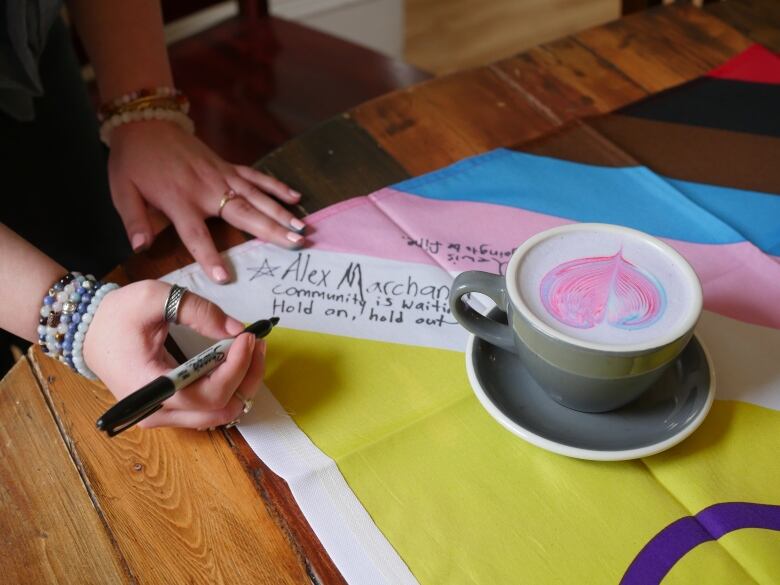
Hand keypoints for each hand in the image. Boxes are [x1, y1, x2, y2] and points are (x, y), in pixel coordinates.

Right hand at [83, 280, 264, 429]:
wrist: (87, 332)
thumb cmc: (117, 314)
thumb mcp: (155, 297)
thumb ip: (198, 311)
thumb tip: (236, 329)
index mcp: (148, 386)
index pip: (207, 394)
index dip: (236, 367)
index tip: (248, 336)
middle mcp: (156, 412)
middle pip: (221, 409)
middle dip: (248, 375)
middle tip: (258, 342)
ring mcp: (162, 417)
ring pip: (219, 413)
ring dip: (243, 383)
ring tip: (251, 349)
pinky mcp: (168, 412)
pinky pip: (209, 409)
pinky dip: (230, 387)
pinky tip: (236, 361)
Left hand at [108, 120, 305, 282]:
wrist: (144, 122)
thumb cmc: (132, 161)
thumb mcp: (122, 191)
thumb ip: (134, 221)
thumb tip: (141, 249)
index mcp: (179, 200)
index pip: (196, 235)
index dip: (210, 257)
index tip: (225, 278)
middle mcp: (206, 188)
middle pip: (243, 213)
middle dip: (270, 230)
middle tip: (294, 244)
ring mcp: (221, 175)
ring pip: (257, 196)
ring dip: (280, 212)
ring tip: (301, 228)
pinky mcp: (227, 165)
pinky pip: (256, 176)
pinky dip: (276, 186)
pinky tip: (296, 197)